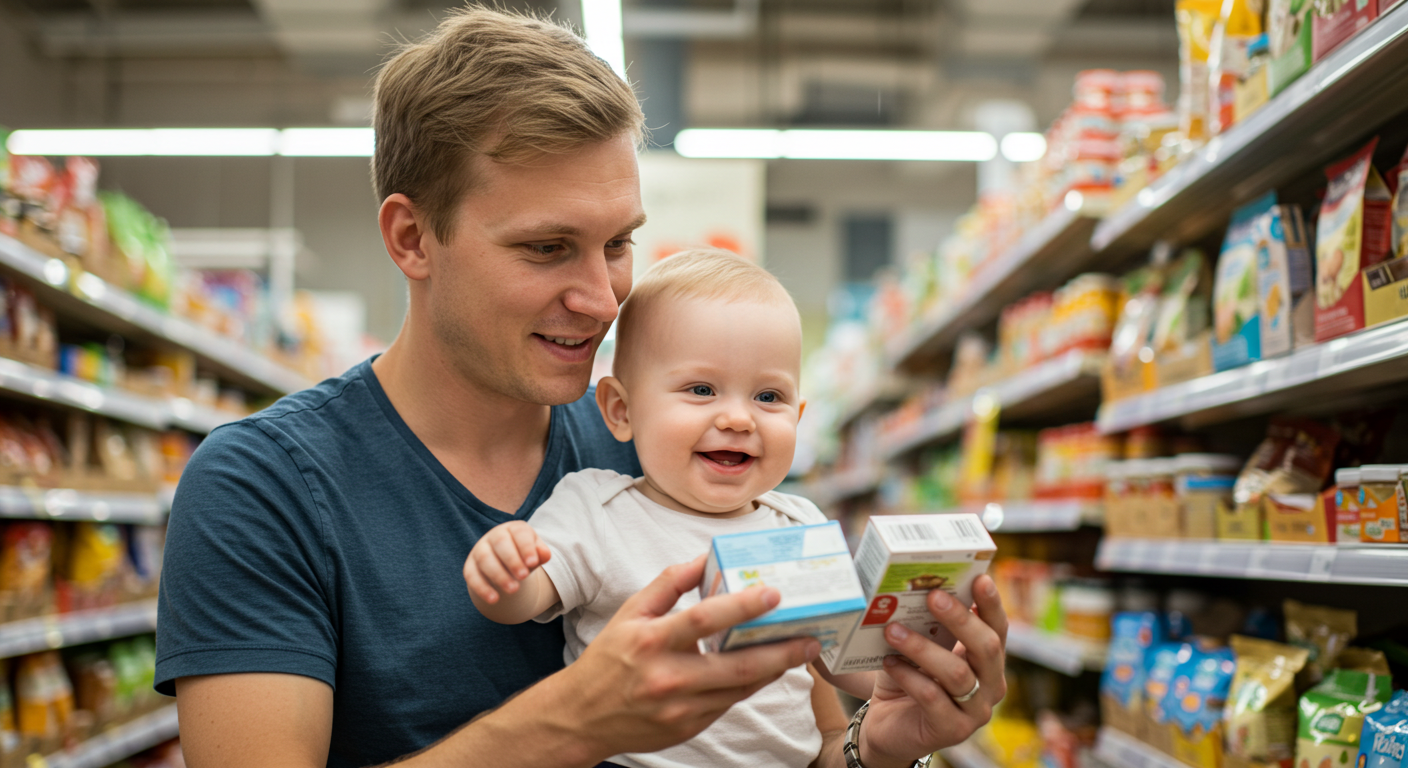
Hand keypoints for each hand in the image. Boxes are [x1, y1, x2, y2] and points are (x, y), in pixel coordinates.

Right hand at [463, 521, 551, 604]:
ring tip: (514, 590)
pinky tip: (494, 599)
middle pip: (500, 543)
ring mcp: (480, 550)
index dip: (526, 547)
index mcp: (513, 529)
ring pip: (485, 559)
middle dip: (512, 560)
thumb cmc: (524, 556)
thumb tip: (545, 554)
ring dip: (499, 575)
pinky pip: (472, 576)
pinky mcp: (470, 566)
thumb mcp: (535, 554)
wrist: (506, 566)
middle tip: (523, 576)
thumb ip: (541, 553)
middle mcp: (494, 536)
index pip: (519, 533)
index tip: (533, 563)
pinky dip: (482, 588)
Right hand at [554, 554, 821, 757]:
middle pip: (737, 666)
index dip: (742, 605)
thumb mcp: (631, 613)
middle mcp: (668, 677)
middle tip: (811, 638)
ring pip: (740, 689)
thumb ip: (669, 583)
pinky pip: (729, 704)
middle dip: (781, 652)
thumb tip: (704, 557)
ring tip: (801, 651)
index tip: (774, 593)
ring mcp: (681, 708)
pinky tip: (769, 670)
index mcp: (651, 641)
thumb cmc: (609, 659)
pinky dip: (751, 685)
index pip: (704, 619)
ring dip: (774, 670)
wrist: (582, 717)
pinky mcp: (688, 727)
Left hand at [857, 575, 1008, 767]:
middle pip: (987, 648)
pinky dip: (909, 677)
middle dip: (960, 619)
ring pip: (958, 674)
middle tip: (932, 596)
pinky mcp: (951, 730)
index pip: (997, 627)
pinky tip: (889, 662)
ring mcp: (975, 711)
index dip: (991, 603)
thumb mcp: (919, 648)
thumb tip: (912, 588)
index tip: (980, 577)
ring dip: (923, 648)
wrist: (886, 726)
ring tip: (893, 630)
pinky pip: (933, 698)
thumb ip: (926, 625)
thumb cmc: (907, 678)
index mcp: (988, 660)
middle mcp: (991, 685)